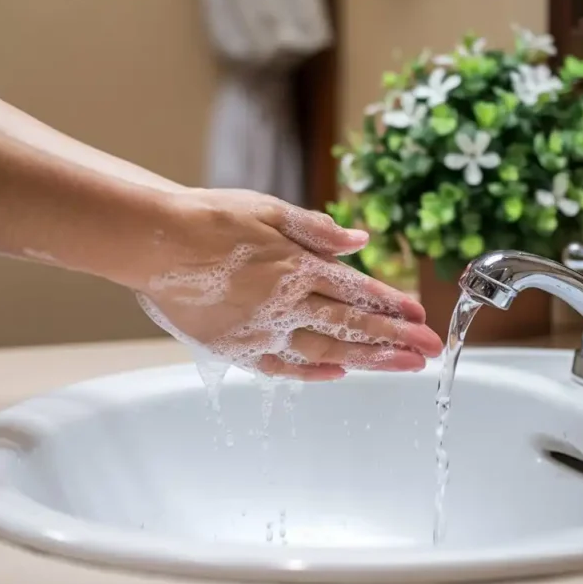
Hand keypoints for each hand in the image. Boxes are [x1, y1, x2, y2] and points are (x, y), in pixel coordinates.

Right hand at [134, 189, 442, 379]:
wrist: (154, 242)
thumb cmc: (210, 219)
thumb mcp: (268, 210)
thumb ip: (317, 230)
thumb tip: (361, 240)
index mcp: (296, 265)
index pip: (356, 289)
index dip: (391, 304)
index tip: (421, 316)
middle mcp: (284, 301)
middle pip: (350, 324)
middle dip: (394, 339)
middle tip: (429, 352)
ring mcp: (261, 328)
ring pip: (325, 348)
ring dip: (367, 359)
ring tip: (402, 367)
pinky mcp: (237, 347)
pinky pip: (282, 366)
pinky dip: (313, 371)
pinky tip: (340, 373)